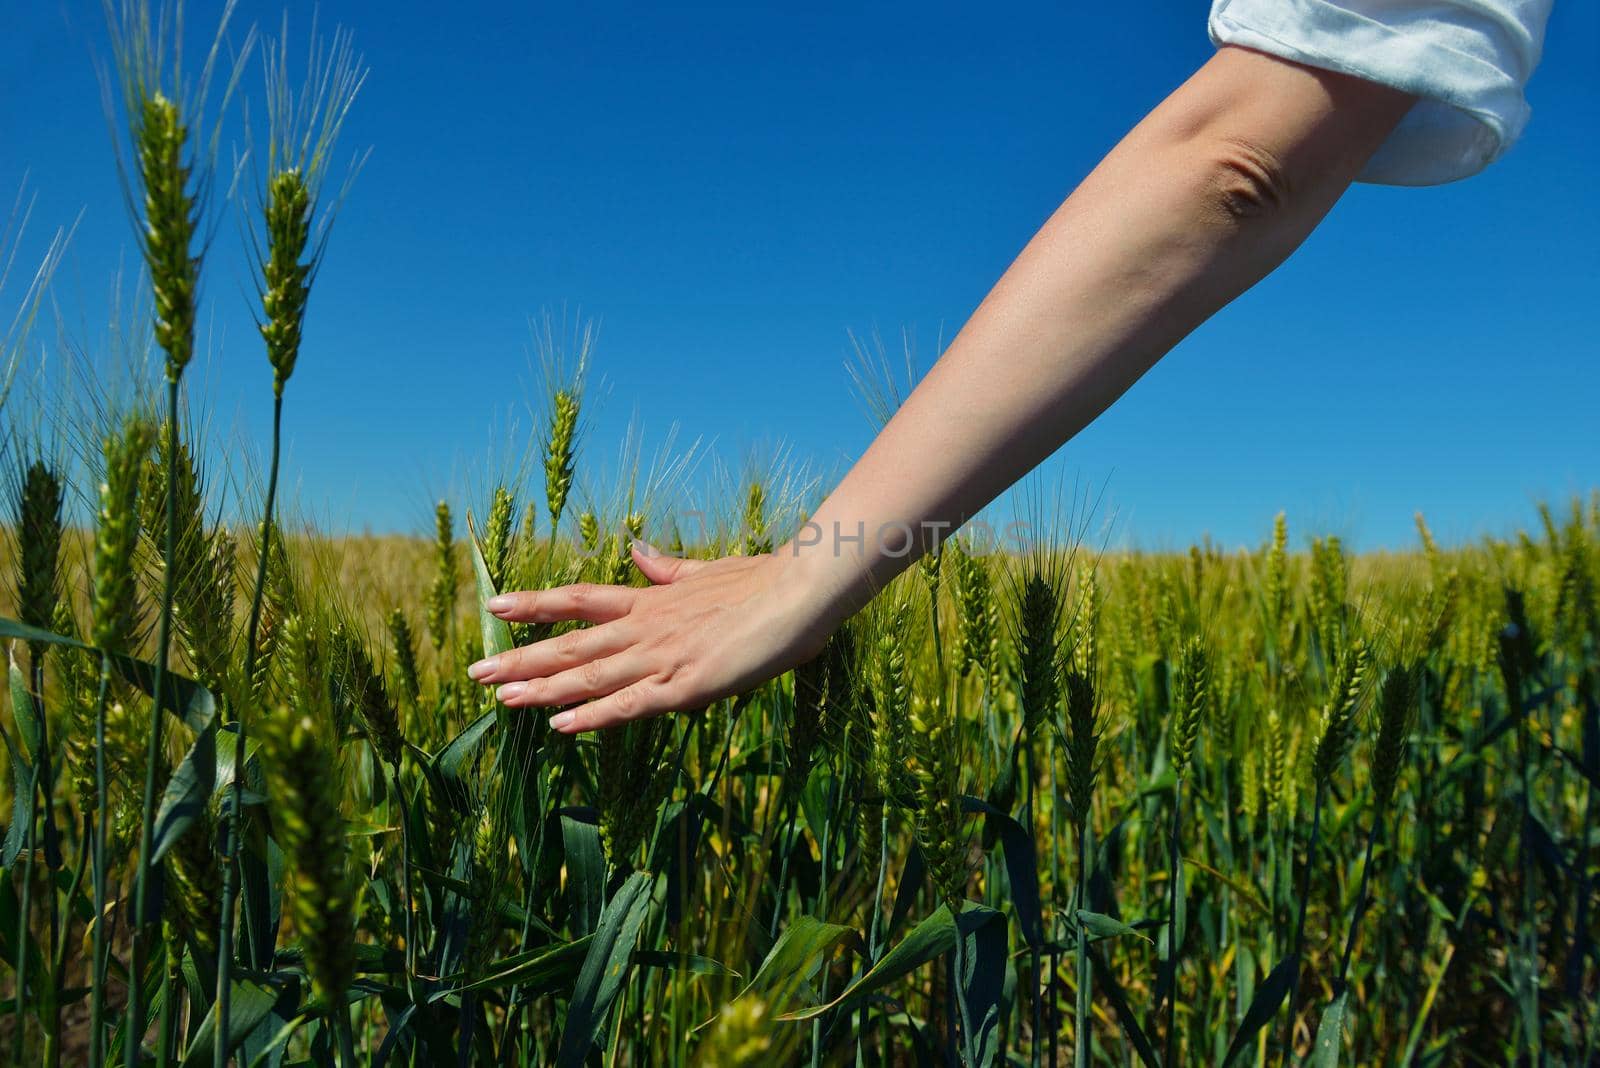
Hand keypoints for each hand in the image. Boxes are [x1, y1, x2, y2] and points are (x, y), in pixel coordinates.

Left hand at [467, 542, 833, 733]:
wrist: (801, 592)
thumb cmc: (764, 582)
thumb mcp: (708, 571)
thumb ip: (668, 569)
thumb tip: (638, 550)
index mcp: (652, 600)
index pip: (579, 600)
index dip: (535, 605)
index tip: (494, 606)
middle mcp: (647, 626)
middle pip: (571, 644)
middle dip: (521, 659)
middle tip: (476, 673)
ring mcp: (663, 656)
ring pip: (590, 675)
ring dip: (543, 688)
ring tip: (500, 698)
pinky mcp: (687, 685)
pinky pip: (630, 704)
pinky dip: (593, 715)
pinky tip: (559, 726)